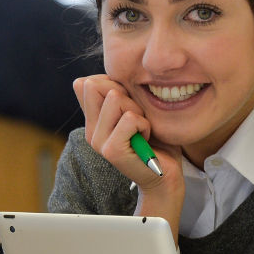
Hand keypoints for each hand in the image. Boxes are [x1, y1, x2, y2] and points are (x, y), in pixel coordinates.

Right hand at [73, 76, 183, 226]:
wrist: (165, 174)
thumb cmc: (154, 139)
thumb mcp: (133, 109)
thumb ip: (115, 94)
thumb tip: (89, 78)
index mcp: (92, 120)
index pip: (88, 83)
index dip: (114, 84)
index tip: (129, 106)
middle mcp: (90, 130)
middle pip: (97, 85)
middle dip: (125, 94)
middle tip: (137, 118)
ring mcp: (98, 141)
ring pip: (115, 98)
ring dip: (138, 110)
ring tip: (141, 129)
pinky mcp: (112, 151)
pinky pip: (130, 118)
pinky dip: (145, 125)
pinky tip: (145, 139)